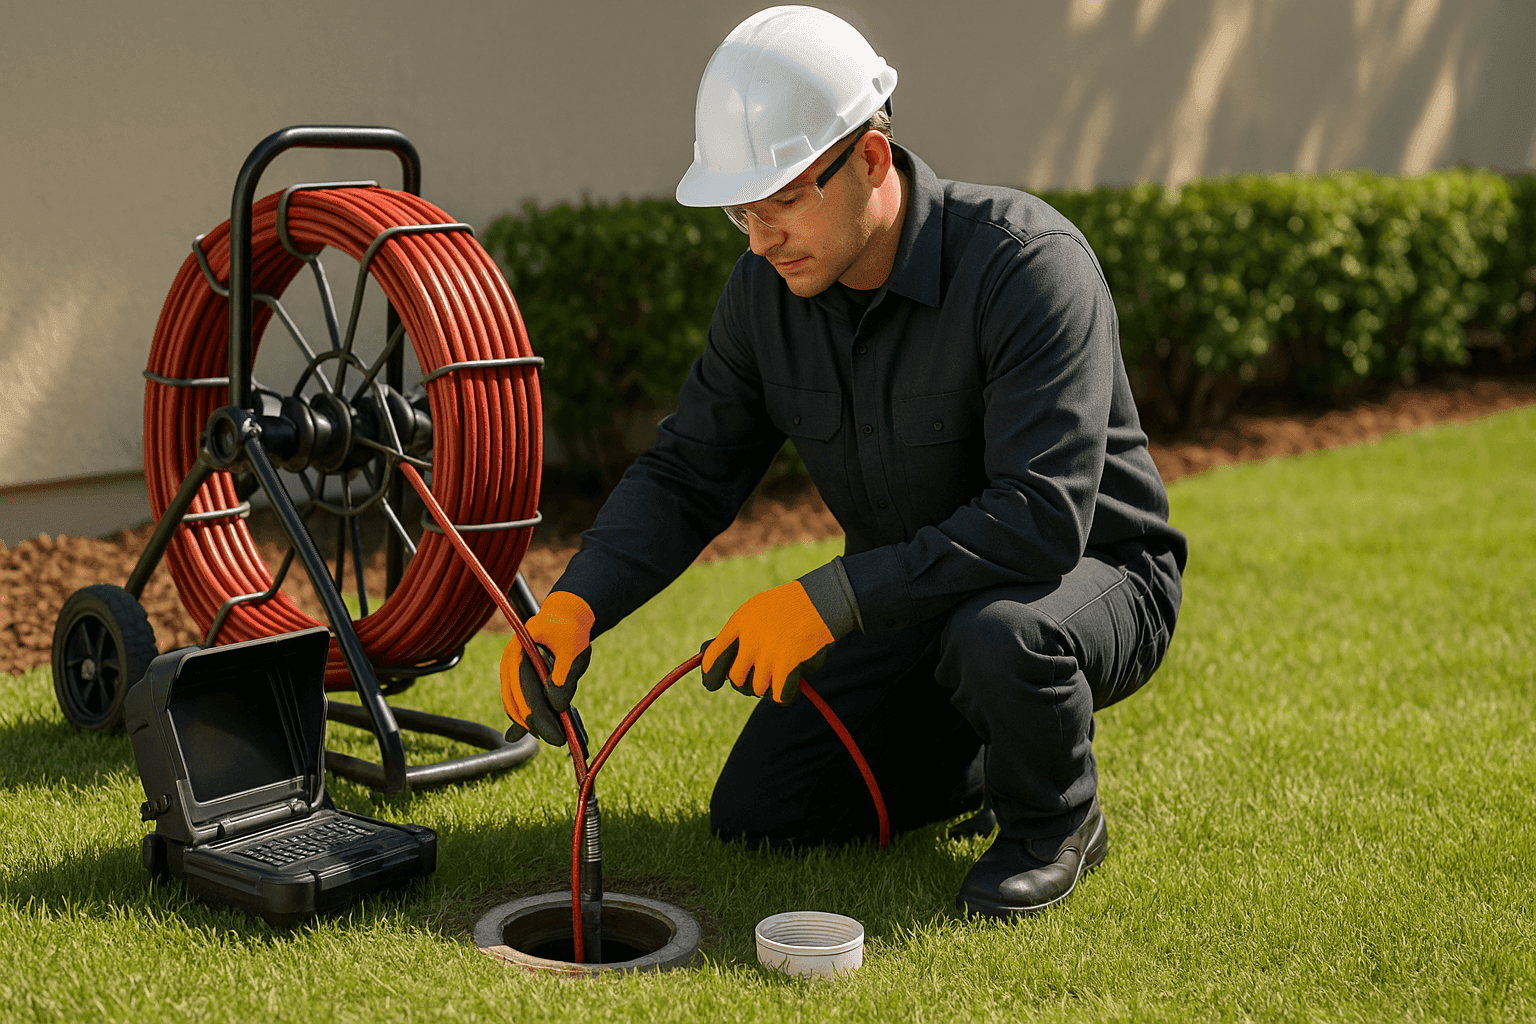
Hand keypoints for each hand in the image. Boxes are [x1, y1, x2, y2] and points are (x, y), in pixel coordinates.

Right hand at [500, 591, 594, 744]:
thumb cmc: (569, 630)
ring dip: (531, 723)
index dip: (541, 717)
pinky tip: (516, 736)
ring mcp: (511, 672)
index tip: (558, 735)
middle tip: (559, 740)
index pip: (526, 692)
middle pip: (518, 702)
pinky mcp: (518, 679)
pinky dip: (522, 718)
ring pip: (515, 705)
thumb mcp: (573, 648)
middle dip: (538, 724)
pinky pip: (517, 701)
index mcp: (519, 652)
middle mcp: (510, 664)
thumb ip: (565, 675)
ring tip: (552, 737)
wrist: (565, 616)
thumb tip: (557, 706)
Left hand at [700, 580, 834, 703]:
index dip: (710, 675)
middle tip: (759, 677)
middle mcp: (750, 641)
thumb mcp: (755, 610)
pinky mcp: (788, 666)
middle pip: (736, 680)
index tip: (712, 683)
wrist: (821, 601)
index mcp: (739, 624)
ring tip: (783, 668)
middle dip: (746, 683)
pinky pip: (780, 696)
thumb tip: (708, 659)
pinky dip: (787, 693)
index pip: (712, 658)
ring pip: (759, 690)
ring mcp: (769, 654)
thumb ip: (736, 635)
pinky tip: (794, 681)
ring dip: (770, 685)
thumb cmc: (788, 607)